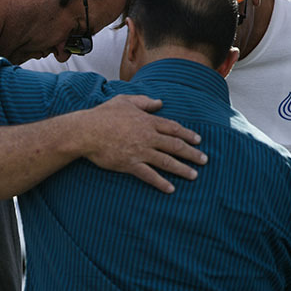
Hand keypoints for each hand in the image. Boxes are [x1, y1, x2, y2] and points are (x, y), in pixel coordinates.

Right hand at [80, 95, 206, 193]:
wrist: (86, 131)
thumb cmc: (103, 115)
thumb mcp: (125, 101)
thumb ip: (144, 101)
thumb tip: (159, 102)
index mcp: (147, 121)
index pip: (173, 128)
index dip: (187, 134)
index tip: (198, 140)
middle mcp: (148, 136)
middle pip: (175, 145)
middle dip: (192, 153)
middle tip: (204, 160)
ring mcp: (140, 151)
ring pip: (167, 161)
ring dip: (182, 169)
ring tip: (194, 175)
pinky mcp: (130, 164)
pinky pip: (149, 175)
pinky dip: (161, 182)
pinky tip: (171, 189)